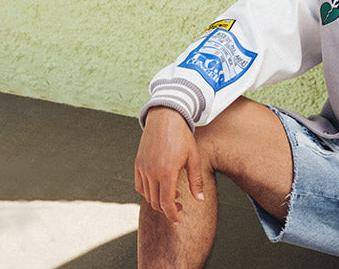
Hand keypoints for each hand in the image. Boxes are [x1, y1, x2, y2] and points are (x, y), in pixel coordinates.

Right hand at [134, 107, 204, 223]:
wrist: (165, 118)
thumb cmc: (182, 137)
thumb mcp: (193, 158)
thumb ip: (196, 181)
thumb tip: (200, 200)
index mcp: (166, 172)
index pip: (165, 202)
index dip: (172, 214)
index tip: (177, 220)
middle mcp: (151, 172)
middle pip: (155, 201)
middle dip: (167, 208)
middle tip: (179, 206)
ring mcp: (142, 168)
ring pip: (147, 195)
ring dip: (158, 200)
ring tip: (173, 195)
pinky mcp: (137, 164)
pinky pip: (139, 185)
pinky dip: (148, 192)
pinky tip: (160, 188)